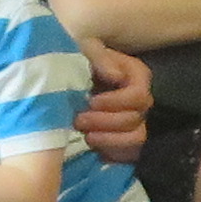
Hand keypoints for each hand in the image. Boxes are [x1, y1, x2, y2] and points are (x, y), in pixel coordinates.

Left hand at [77, 38, 155, 166]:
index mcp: (135, 75)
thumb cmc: (74, 59)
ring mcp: (134, 121)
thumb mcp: (83, 46)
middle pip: (135, 119)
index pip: (139, 95)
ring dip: (109, 140)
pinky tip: (93, 148)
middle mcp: (139, 99)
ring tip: (86, 135)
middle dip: (105, 122)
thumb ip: (99, 56)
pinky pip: (128, 154)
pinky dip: (111, 153)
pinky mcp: (125, 140)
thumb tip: (116, 77)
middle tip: (78, 120)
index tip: (91, 101)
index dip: (115, 102)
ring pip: (136, 139)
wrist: (60, 81)